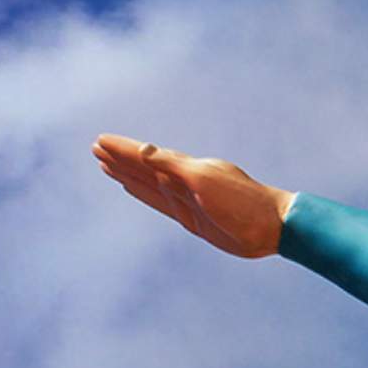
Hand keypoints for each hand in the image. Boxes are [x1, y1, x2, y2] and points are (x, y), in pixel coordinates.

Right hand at [93, 134, 292, 258]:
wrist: (272, 226)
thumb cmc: (242, 201)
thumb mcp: (203, 180)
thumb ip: (172, 165)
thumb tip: (141, 149)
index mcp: (185, 167)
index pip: (146, 155)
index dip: (123, 149)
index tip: (100, 140)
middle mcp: (182, 180)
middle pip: (142, 167)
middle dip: (120, 158)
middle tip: (96, 148)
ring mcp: (185, 199)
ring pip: (147, 183)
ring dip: (127, 174)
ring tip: (107, 165)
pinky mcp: (190, 217)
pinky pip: (158, 202)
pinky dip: (143, 192)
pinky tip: (132, 187)